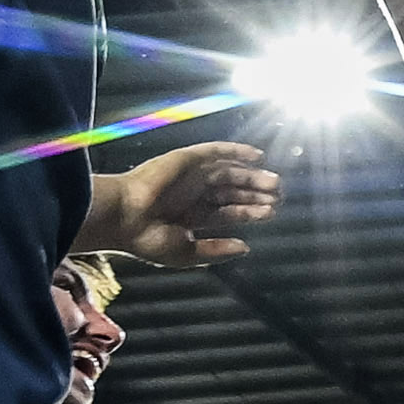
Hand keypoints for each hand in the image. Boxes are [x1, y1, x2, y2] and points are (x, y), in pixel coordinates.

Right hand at [88, 140, 280, 266]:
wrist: (124, 219)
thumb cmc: (148, 240)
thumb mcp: (187, 252)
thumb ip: (217, 250)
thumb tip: (246, 248)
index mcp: (192, 216)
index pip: (228, 212)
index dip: (250, 211)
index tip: (271, 212)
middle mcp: (193, 194)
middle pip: (232, 191)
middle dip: (255, 193)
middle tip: (279, 195)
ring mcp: (189, 176)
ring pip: (228, 173)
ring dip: (251, 176)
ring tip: (275, 182)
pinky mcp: (185, 160)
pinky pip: (214, 152)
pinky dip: (235, 151)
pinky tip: (257, 156)